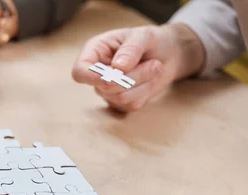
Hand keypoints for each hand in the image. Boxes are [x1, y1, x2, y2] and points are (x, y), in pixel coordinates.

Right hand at [72, 23, 204, 111]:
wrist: (167, 54)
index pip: (80, 72)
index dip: (90, 77)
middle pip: (105, 87)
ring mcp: (107, 90)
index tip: (108, 77)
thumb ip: (130, 49)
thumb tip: (117, 68)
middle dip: (132, 78)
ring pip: (119, 98)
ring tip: (155, 67)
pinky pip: (130, 105)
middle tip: (154, 64)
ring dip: (143, 83)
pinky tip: (149, 80)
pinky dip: (146, 92)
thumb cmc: (150, 40)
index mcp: (94, 52)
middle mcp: (97, 73)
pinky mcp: (121, 102)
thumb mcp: (143, 36)